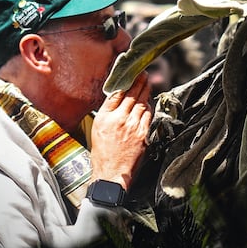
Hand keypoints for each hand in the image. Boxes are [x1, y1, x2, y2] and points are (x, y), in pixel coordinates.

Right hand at [89, 73, 152, 190]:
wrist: (111, 173)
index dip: (125, 82)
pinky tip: (148, 102)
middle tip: (144, 74)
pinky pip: (148, 115)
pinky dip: (148, 107)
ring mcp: (132, 126)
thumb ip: (107, 114)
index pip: (116, 93)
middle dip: (139, 82)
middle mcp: (118, 119)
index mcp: (104, 117)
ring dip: (146, 91)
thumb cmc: (102, 154)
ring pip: (142, 103)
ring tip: (147, 83)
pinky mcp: (142, 134)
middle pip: (131, 94)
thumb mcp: (98, 130)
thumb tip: (117, 101)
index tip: (130, 75)